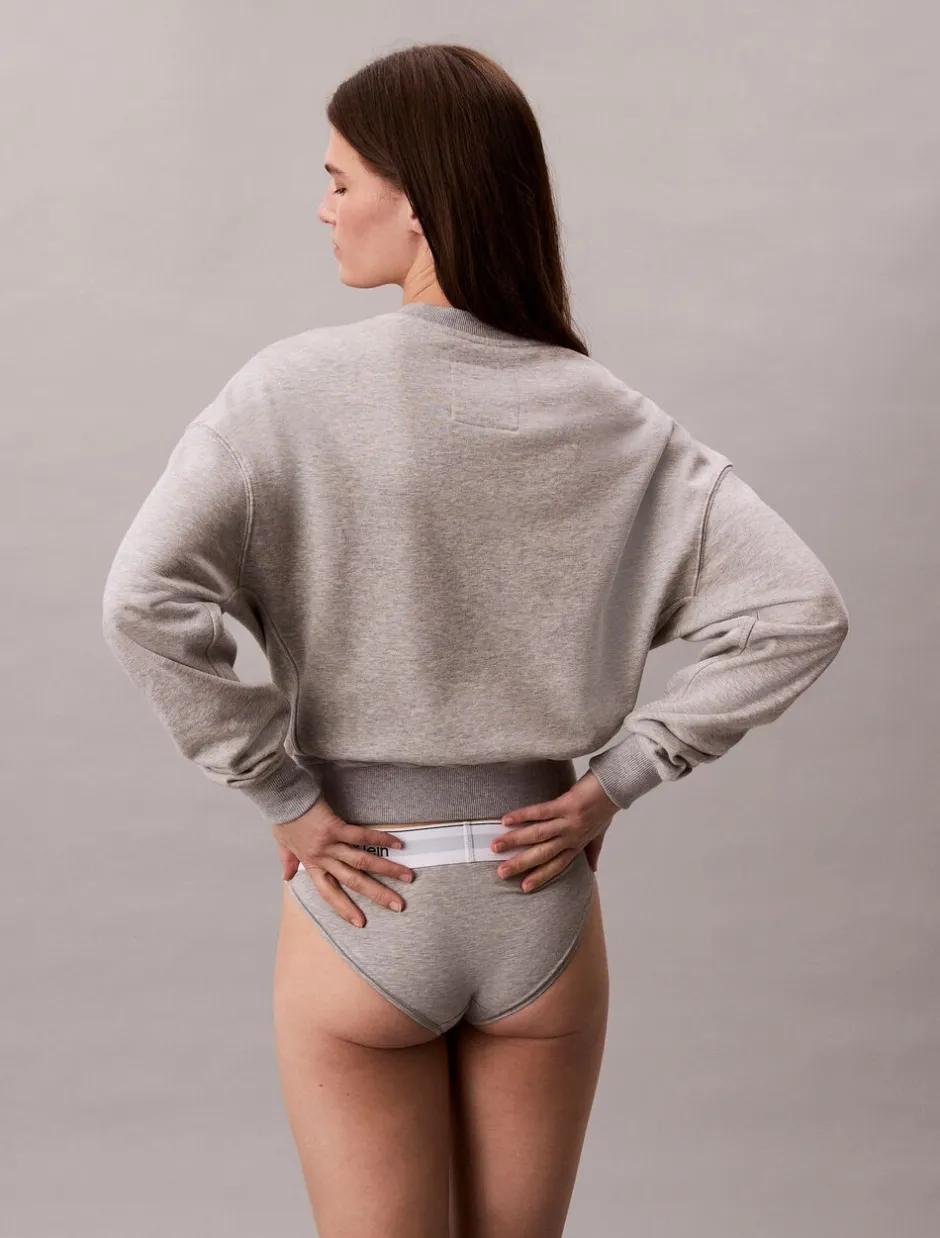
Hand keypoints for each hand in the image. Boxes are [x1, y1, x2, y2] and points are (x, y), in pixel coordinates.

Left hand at [272, 796, 414, 926]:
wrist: (281, 797)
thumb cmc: (283, 818)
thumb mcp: (281, 843)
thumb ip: (287, 860)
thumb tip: (286, 877)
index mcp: (311, 864)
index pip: (329, 893)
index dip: (344, 908)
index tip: (360, 922)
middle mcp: (323, 858)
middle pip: (354, 881)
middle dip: (378, 895)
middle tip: (398, 906)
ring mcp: (330, 843)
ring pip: (363, 861)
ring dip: (387, 870)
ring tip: (407, 876)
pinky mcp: (335, 826)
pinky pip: (362, 836)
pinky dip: (381, 840)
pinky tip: (398, 844)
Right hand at [490, 770, 619, 890]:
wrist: (616, 786)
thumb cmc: (605, 808)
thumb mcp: (600, 834)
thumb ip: (593, 851)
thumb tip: (593, 870)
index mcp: (577, 844)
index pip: (556, 865)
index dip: (540, 876)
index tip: (523, 888)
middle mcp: (571, 837)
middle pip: (542, 854)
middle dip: (520, 864)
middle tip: (500, 873)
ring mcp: (568, 822)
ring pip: (537, 835)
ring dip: (514, 841)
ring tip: (495, 846)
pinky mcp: (566, 805)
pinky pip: (540, 812)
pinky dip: (522, 816)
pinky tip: (506, 819)